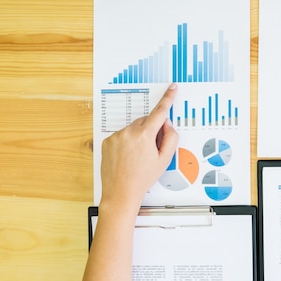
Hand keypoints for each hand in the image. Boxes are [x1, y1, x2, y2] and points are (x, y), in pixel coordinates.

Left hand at [99, 84, 178, 213]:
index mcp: (144, 136)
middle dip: (151, 130)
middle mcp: (128, 132)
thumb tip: (167, 125)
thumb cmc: (142, 179)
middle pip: (145, 121)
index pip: (160, 112)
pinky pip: (122, 135)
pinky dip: (127, 142)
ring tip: (138, 157)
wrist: (120, 192)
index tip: (172, 88)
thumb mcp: (164, 160)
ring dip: (138, 137)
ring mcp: (116, 136)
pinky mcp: (107, 141)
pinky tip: (128, 157)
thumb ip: (170, 138)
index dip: (168, 99)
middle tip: (152, 149)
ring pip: (133, 129)